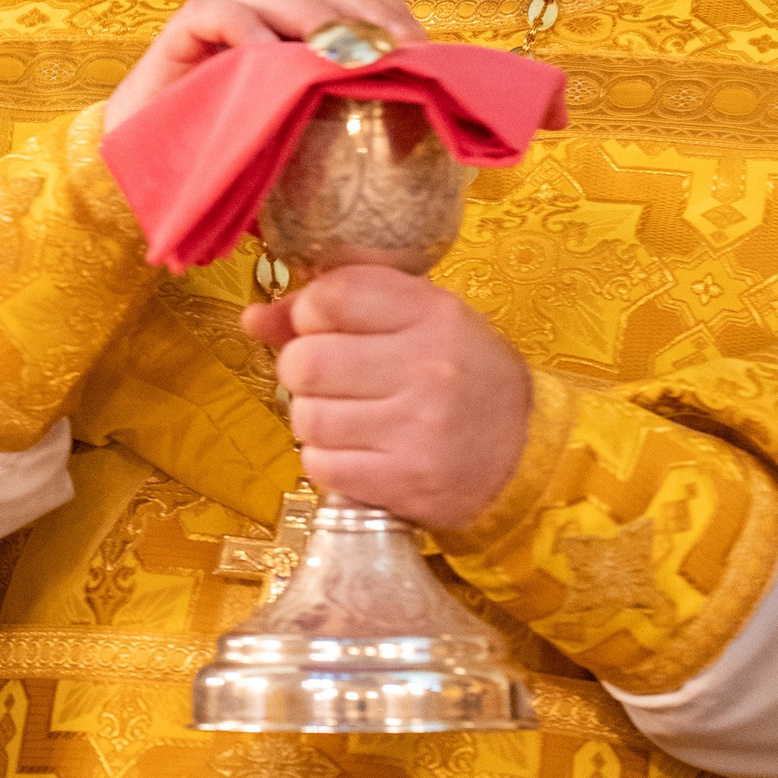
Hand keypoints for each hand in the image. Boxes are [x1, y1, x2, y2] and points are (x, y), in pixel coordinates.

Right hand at [102, 0, 421, 134]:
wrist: (154, 175)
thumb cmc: (238, 163)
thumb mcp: (308, 151)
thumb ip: (354, 135)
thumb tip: (439, 154)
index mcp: (303, 30)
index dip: (390, 15)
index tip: (420, 52)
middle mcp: (268, 14)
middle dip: (363, 18)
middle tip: (388, 55)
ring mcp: (225, 18)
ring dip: (312, 18)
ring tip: (337, 57)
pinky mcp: (183, 33)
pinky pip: (217, 14)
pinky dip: (247, 30)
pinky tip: (271, 61)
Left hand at [242, 264, 529, 529]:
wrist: (526, 452)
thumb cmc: (462, 376)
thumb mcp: (417, 322)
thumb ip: (335, 309)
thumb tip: (252, 318)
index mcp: (432, 313)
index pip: (331, 296)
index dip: (309, 313)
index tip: (325, 328)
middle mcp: (427, 367)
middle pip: (305, 361)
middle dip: (302, 371)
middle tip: (330, 381)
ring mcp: (416, 428)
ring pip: (306, 418)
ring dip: (313, 420)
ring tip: (348, 419)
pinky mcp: (404, 481)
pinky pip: (320, 466)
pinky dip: (326, 461)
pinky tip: (357, 453)